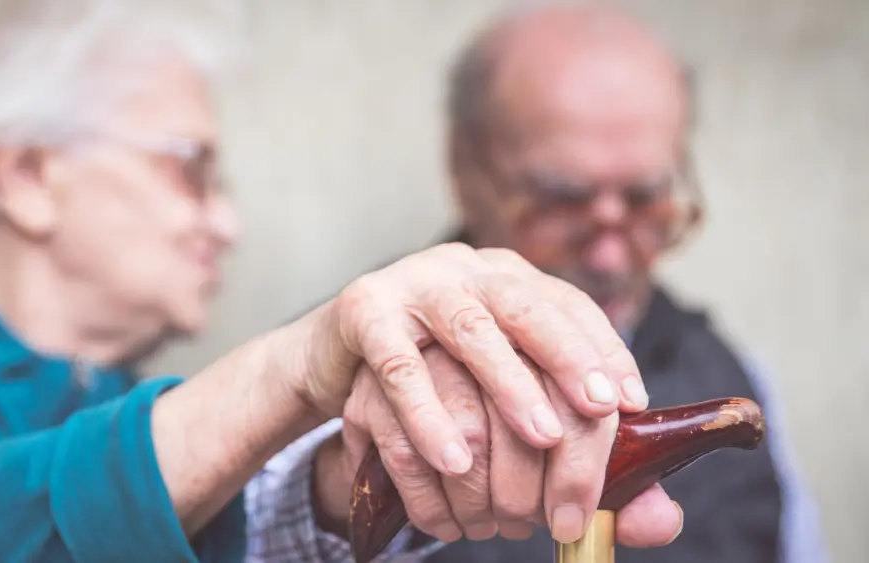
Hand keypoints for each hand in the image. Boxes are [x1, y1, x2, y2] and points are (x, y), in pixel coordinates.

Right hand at [301, 243, 648, 468]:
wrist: (339, 354)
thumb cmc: (433, 379)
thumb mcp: (495, 398)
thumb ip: (574, 456)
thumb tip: (659, 522)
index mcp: (507, 280)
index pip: (568, 306)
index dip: (604, 349)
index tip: (630, 403)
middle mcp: (467, 271)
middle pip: (526, 305)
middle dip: (568, 356)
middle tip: (600, 409)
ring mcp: (414, 284)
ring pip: (469, 328)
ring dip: (508, 384)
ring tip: (542, 438)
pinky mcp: (365, 310)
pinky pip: (399, 366)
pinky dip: (428, 415)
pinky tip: (455, 459)